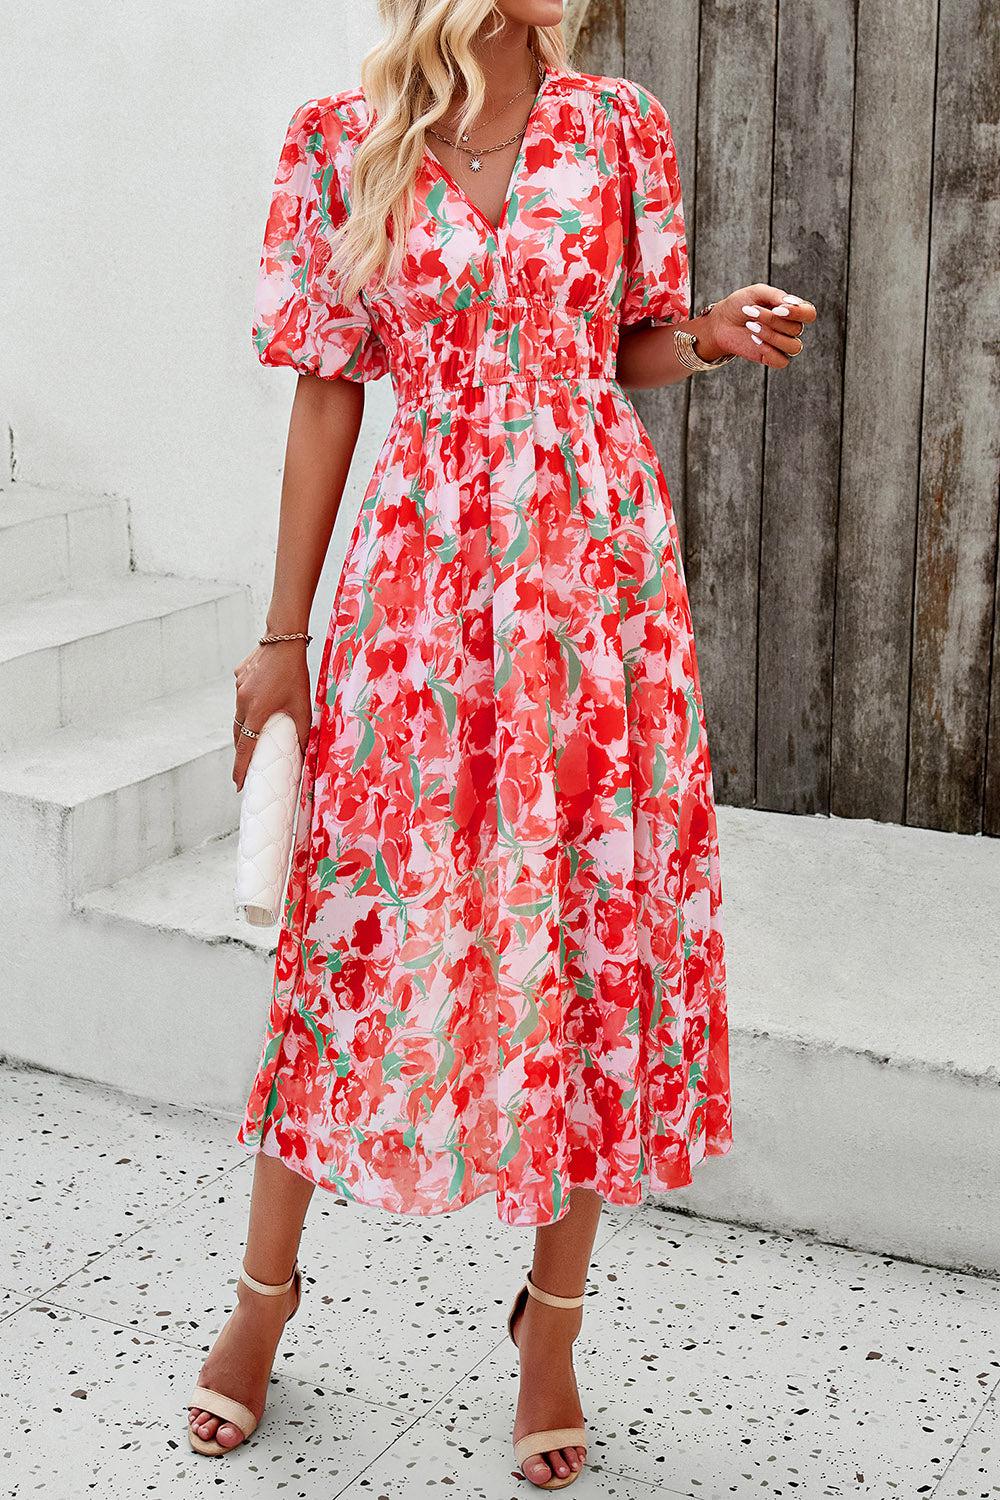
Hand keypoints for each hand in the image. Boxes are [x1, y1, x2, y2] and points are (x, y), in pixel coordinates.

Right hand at [232, 641, 311, 791]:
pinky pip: (242, 696)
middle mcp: (242, 701)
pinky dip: (249, 703)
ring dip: (246, 726)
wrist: (283, 639)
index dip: (241, 768)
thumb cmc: (296, 674)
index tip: (238, 784)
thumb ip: (303, 732)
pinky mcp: (238, 676)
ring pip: (239, 714)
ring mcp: (238, 688)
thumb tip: (306, 754)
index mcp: (257, 712)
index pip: (245, 748)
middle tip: (247, 765)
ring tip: (256, 734)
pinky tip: (263, 697)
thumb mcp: (303, 706)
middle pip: (238, 733)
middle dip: (242, 750)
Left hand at [700, 284, 816, 367]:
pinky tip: (754, 341)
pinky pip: (782, 361)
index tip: (778, 308)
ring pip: (793, 346)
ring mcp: (782, 345)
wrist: (721, 322)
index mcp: (792, 311)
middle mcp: (791, 328)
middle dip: (772, 320)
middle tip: (751, 311)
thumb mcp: (757, 292)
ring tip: (750, 325)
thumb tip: (793, 303)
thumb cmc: (740, 304)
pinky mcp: (771, 358)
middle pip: (797, 329)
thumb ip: (776, 295)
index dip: (798, 313)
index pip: (809, 314)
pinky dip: (769, 350)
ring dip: (770, 335)